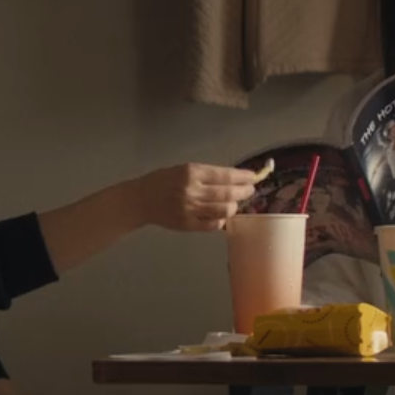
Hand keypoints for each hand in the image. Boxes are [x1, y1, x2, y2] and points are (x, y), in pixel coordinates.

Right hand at [133, 164, 261, 231]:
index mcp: (191, 172)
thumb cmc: (162, 180)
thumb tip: (234, 178)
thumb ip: (206, 175)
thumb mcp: (183, 169)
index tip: (253, 177)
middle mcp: (192, 190)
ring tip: (235, 203)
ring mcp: (190, 209)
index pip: (225, 175)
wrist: (140, 199)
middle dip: (244, 192)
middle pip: (228, 193)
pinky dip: (222, 220)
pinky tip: (221, 216)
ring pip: (224, 210)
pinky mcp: (188, 225)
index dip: (243, 177)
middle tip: (250, 190)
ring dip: (234, 206)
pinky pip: (213, 225)